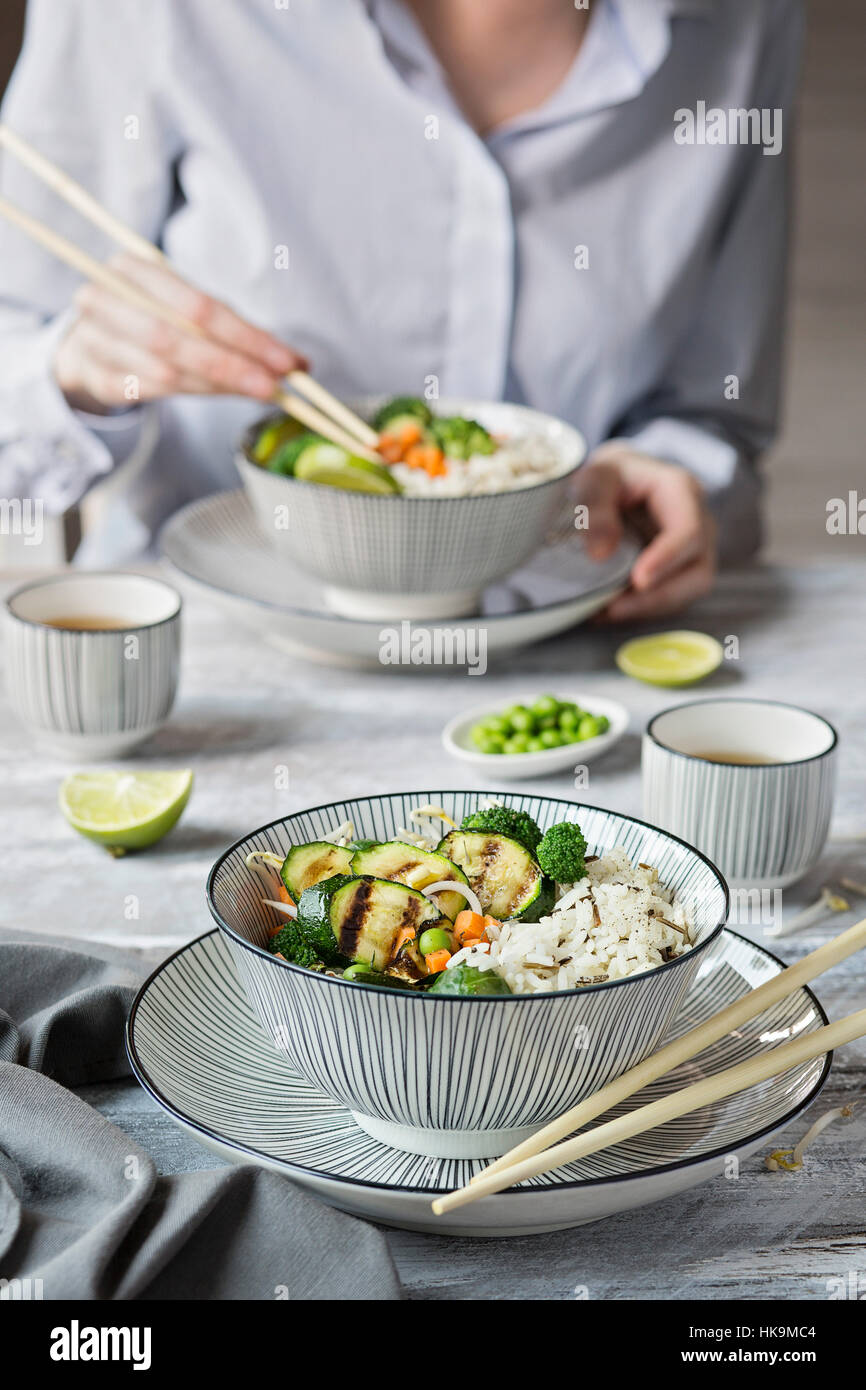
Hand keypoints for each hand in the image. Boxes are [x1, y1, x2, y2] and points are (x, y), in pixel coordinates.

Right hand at [54, 253, 305, 412]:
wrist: (92, 340)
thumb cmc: (153, 315)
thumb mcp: (187, 307)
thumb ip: (233, 328)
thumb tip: (295, 364)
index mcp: (132, 268)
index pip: (199, 306)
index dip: (247, 337)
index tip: (288, 363)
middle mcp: (105, 299)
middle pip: (179, 339)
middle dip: (233, 366)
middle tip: (273, 387)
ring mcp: (95, 340)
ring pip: (166, 371)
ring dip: (218, 384)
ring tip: (255, 390)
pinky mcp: (98, 378)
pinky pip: (153, 392)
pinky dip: (193, 393)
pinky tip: (222, 393)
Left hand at [577, 442, 716, 620]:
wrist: (613, 484)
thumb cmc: (607, 476)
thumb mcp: (594, 479)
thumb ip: (595, 509)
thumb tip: (602, 554)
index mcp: (681, 491)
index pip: (688, 530)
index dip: (667, 558)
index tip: (638, 580)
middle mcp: (698, 524)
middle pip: (698, 571)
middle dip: (658, 596)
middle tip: (613, 608)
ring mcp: (692, 552)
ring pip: (686, 592)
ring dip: (647, 608)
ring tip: (603, 612)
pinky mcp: (679, 573)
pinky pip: (668, 600)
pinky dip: (638, 610)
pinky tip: (604, 611)